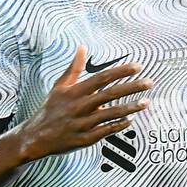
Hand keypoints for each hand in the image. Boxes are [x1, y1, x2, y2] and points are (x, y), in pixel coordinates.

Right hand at [18, 45, 151, 160]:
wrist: (36, 137)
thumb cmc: (51, 109)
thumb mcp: (59, 86)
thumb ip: (74, 67)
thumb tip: (82, 46)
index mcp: (75, 92)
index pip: (102, 78)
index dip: (121, 71)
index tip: (138, 66)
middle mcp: (80, 106)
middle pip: (110, 94)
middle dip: (132, 87)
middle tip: (150, 82)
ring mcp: (83, 124)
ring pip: (111, 114)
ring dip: (130, 108)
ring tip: (147, 103)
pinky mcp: (85, 139)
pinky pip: (106, 131)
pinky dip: (119, 125)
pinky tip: (131, 121)